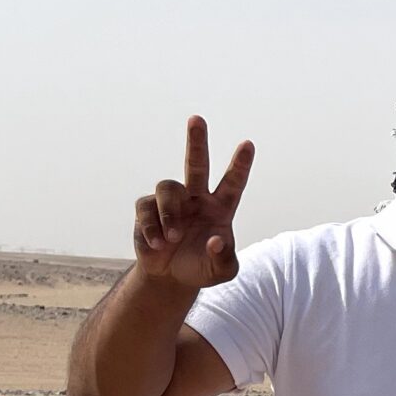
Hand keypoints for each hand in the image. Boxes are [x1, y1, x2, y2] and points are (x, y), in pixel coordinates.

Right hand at [133, 116, 254, 292]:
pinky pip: (147, 209)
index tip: (248, 144)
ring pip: (168, 188)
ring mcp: (172, 201)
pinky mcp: (147, 209)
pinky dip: (152, 229)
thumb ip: (224, 258)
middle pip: (196, 164)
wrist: (171, 277)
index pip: (233, 183)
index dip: (240, 165)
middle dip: (196, 141)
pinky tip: (157, 245)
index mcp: (220, 208)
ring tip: (173, 239)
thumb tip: (215, 240)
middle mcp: (196, 198)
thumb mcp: (222, 271)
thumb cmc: (202, 268)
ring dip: (170, 214)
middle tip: (197, 118)